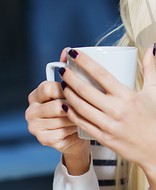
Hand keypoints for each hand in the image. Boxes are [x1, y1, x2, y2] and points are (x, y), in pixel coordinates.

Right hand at [26, 47, 89, 174]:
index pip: (48, 87)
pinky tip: (81, 127)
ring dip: (78, 116)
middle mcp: (31, 109)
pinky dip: (75, 128)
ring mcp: (35, 126)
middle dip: (74, 104)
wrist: (76, 134)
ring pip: (61, 118)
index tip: (80, 89)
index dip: (66, 88)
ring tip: (88, 115)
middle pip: (56, 104)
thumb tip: (68, 50)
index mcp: (37, 94)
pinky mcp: (43, 139)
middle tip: (89, 104)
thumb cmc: (76, 107)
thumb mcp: (73, 88)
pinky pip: (62, 131)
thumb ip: (69, 70)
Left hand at [60, 46, 155, 189]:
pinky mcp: (103, 138)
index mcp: (128, 96)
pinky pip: (81, 123)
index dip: (85, 62)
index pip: (101, 74)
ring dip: (67, 94)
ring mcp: (108, 125)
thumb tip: (150, 47)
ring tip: (62, 85)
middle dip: (69, 77)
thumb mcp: (155, 91)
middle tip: (63, 69)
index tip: (74, 53)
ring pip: (79, 106)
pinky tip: (66, 104)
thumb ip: (150, 68)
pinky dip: (71, 113)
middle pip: (85, 90)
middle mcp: (116, 110)